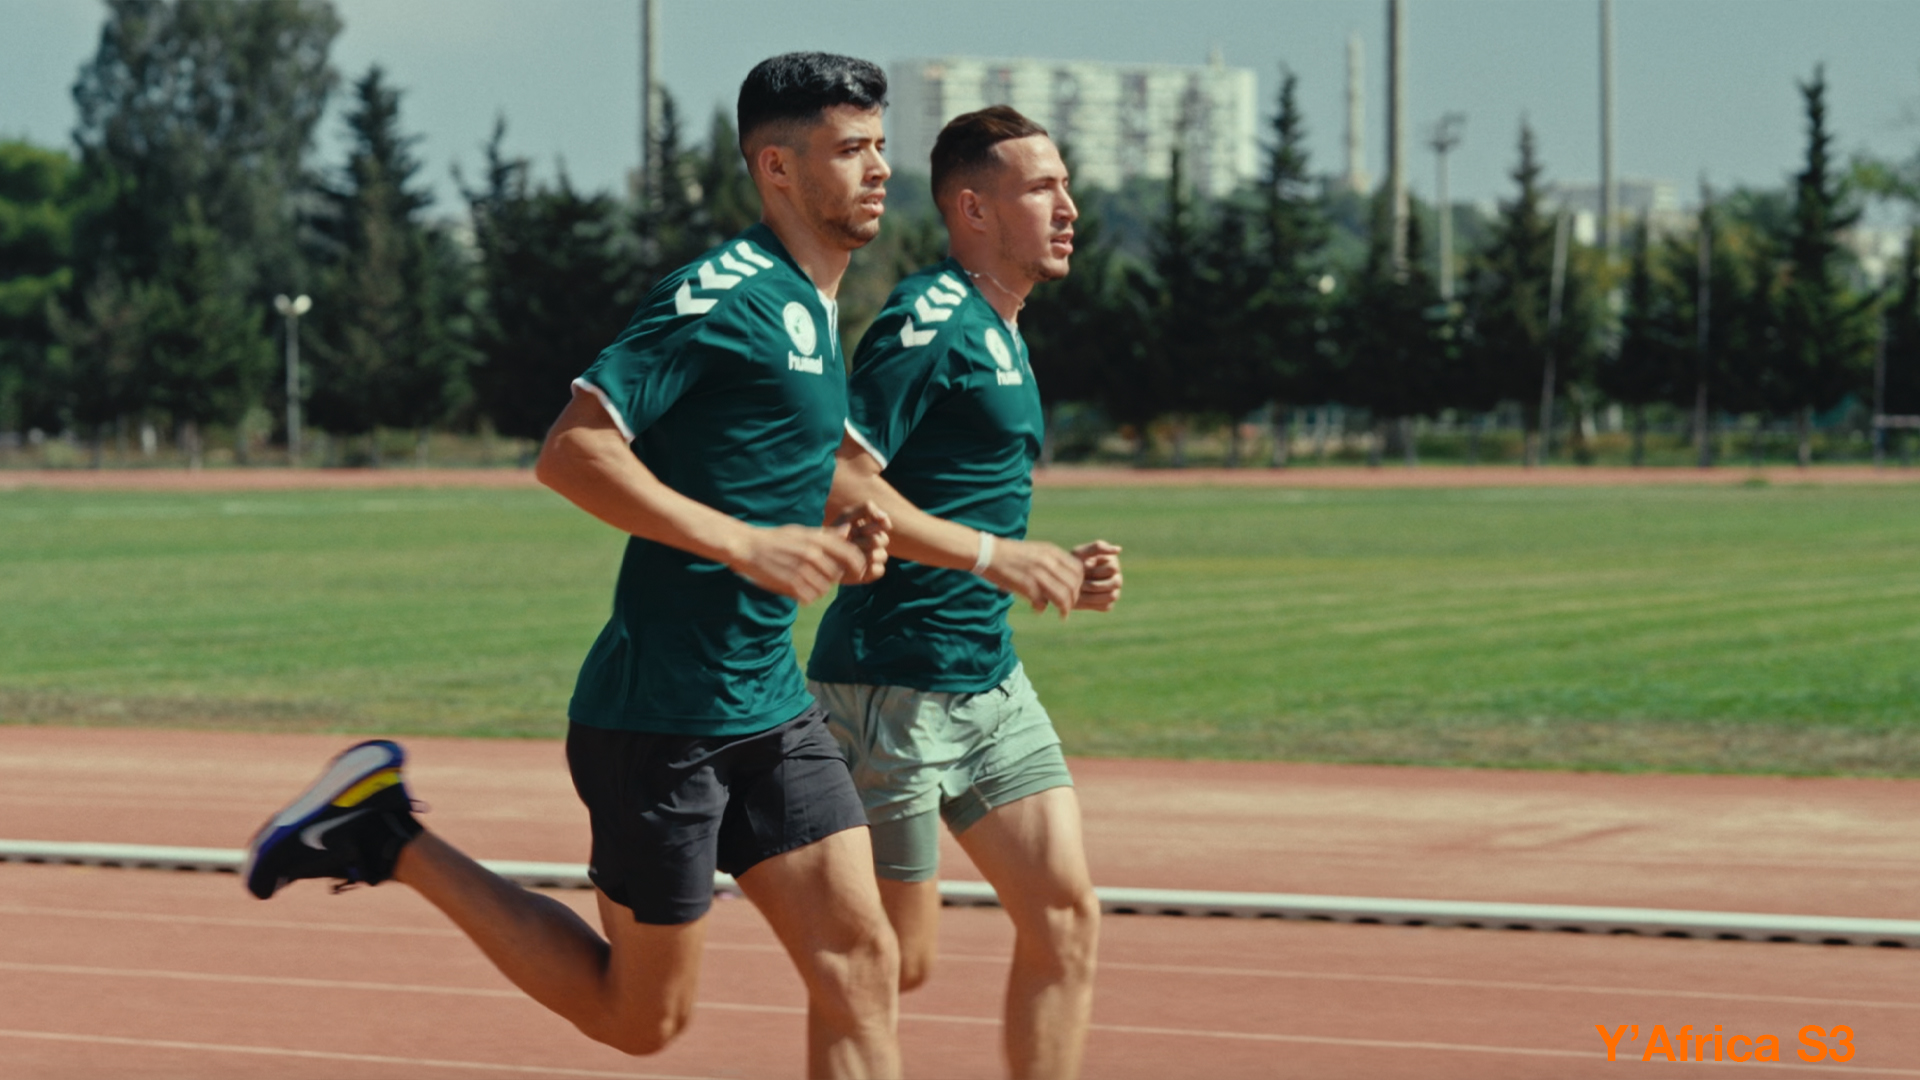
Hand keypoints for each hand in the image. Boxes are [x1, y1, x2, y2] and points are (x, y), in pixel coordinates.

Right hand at [728, 525, 866, 603]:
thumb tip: (848, 532)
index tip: (859, 571)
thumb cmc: (775, 539)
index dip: (859, 565)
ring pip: (825, 589)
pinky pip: (810, 598)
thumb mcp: (801, 531)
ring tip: (805, 581)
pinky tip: (797, 588)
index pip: (851, 554)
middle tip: (819, 576)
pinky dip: (806, 596)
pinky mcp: (791, 585)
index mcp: (816, 539)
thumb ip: (825, 535)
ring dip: (818, 589)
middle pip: (837, 575)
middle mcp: (812, 555)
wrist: (747, 547)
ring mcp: (802, 570)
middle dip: (832, 578)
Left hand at [830, 500, 891, 584]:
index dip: (869, 527)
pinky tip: (855, 566)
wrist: (821, 555)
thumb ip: (867, 508)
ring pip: (882, 555)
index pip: (884, 524)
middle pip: (883, 539)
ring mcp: (876, 557)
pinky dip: (868, 569)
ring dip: (865, 555)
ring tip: (850, 555)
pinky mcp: (872, 572)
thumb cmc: (834, 533)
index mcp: (874, 527)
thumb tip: (884, 517)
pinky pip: (879, 570)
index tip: (855, 529)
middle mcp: (878, 541)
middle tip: (850, 542)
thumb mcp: (847, 515)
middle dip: (864, 541)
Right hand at [982, 537, 1083, 618]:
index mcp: (1052, 551)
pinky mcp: (1025, 585)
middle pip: (1073, 585)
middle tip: (1068, 607)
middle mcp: (1048, 561)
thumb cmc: (1010, 554)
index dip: (1079, 584)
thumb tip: (1065, 577)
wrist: (987, 552)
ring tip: (1062, 615)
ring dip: (1064, 609)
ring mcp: (1037, 573)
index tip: (1073, 592)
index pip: (1078, 570)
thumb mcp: (1036, 550)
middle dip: (1074, 599)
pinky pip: (1042, 603)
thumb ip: (1051, 560)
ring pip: (1063, 596)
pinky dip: (1041, 609)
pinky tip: (1037, 610)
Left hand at [1072, 540, 1122, 611]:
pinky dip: (1092, 603)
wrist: (1060, 581)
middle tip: (1080, 584)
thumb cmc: (1071, 564)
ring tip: (1079, 591)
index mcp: (1112, 562)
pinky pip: (1106, 606)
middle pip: (1116, 582)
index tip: (1082, 570)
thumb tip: (1119, 549)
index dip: (1095, 571)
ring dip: (1094, 594)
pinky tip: (1081, 598)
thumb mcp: (1080, 553)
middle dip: (1095, 584)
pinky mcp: (1107, 603)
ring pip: (1113, 595)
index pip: (1112, 568)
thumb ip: (1097, 547)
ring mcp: (1114, 591)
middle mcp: (1116, 576)